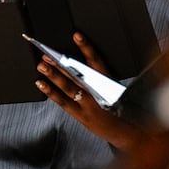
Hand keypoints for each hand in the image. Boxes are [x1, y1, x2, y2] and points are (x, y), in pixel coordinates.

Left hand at [36, 33, 137, 150]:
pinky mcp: (81, 115)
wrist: (127, 133)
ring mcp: (89, 105)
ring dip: (53, 76)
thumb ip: (100, 77)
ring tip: (41, 66)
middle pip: (78, 74)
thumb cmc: (120, 110)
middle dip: (61, 63)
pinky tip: (41, 84)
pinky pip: (64, 102)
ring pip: (68, 87)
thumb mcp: (115, 90)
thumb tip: (83, 63)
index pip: (96, 61)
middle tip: (47, 53)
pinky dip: (51, 93)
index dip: (86, 47)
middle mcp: (98, 93)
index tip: (76, 35)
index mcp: (108, 83)